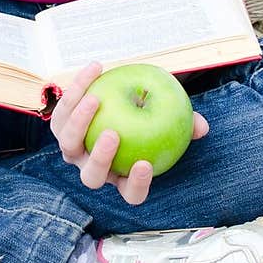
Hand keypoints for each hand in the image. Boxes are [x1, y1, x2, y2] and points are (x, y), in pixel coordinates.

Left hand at [49, 60, 208, 205]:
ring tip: (95, 99)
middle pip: (92, 177)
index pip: (131, 193)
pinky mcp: (61, 128)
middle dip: (100, 158)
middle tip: (112, 134)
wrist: (117, 102)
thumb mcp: (169, 120)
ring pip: (69, 146)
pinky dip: (78, 89)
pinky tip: (96, 68)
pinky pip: (64, 111)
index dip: (136, 184)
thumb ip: (184, 125)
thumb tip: (201, 126)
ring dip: (79, 123)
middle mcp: (95, 170)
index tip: (145, 164)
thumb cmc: (148, 118)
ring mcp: (74, 152)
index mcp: (123, 178)